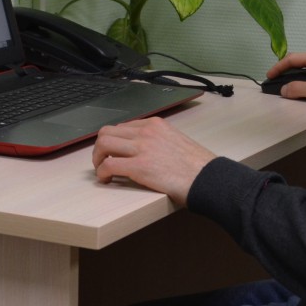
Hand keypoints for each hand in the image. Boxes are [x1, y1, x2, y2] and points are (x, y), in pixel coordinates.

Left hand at [91, 116, 215, 205]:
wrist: (208, 178)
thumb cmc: (196, 166)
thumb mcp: (176, 141)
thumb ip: (158, 140)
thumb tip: (143, 150)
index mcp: (155, 124)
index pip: (122, 127)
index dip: (114, 141)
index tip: (113, 153)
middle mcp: (146, 131)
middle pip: (107, 132)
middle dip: (100, 148)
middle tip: (102, 161)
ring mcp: (142, 148)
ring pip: (103, 145)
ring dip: (97, 159)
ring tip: (102, 171)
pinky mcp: (139, 166)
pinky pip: (108, 165)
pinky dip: (102, 173)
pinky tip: (106, 180)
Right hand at [266, 51, 305, 103]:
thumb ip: (299, 89)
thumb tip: (285, 90)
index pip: (292, 58)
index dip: (278, 67)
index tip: (269, 75)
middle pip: (299, 60)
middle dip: (286, 69)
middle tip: (276, 79)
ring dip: (296, 74)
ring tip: (289, 85)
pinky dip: (305, 77)